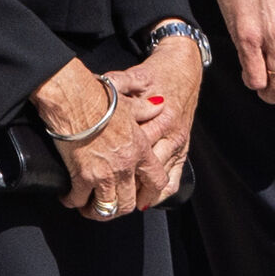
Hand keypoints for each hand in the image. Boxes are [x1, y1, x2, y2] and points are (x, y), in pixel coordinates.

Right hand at [31, 59, 146, 219]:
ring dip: (97, 210)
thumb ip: (146, 108)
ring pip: (106, 208)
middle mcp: (125, 166)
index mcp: (140, 150)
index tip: (143, 200)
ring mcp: (104, 174)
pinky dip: (73, 201)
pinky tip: (69, 196)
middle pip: (129, 203)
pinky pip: (79, 200)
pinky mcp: (82, 176)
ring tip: (89, 206)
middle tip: (112, 205)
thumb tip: (159, 105)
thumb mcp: (130, 103)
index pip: (156, 182)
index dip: (150, 195)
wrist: (77, 100)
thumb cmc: (102, 99)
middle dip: (120, 208)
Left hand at [106, 31, 203, 207]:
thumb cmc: (157, 73)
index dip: (111, 169)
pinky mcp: (183, 151)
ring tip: (111, 207)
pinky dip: (156, 196)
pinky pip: (172, 182)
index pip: (134, 153)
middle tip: (94, 204)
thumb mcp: (134, 76)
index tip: (90, 180)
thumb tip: (99, 82)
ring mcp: (179, 146)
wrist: (184, 68)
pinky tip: (140, 201)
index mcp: (161, 119)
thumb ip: (118, 82)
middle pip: (144, 175)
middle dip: (120, 192)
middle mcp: (172, 136)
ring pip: (158, 184)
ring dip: (135, 198)